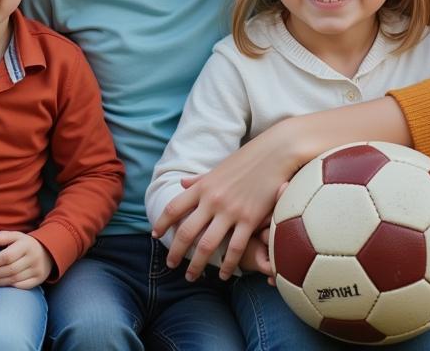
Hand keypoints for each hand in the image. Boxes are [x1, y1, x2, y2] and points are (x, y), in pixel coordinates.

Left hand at [0, 231, 52, 289]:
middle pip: (9, 270)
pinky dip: (9, 287)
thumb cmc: (26, 244)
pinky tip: (0, 285)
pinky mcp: (38, 280)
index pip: (6, 256)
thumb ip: (4, 236)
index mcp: (26, 245)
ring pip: (14, 280)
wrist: (48, 251)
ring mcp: (37, 270)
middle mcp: (33, 258)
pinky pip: (21, 286)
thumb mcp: (17, 236)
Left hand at [152, 124, 295, 281]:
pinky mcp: (250, 219)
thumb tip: (180, 183)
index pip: (174, 207)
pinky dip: (227, 264)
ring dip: (197, 264)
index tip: (155, 235)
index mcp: (203, 186)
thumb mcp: (218, 168)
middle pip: (187, 231)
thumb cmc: (247, 160)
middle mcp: (213, 199)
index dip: (162, 223)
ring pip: (207, 245)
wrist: (274, 153)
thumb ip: (199, 180)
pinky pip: (235, 248)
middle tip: (170, 265)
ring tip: (191, 276)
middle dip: (176, 252)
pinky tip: (222, 274)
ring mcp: (231, 210)